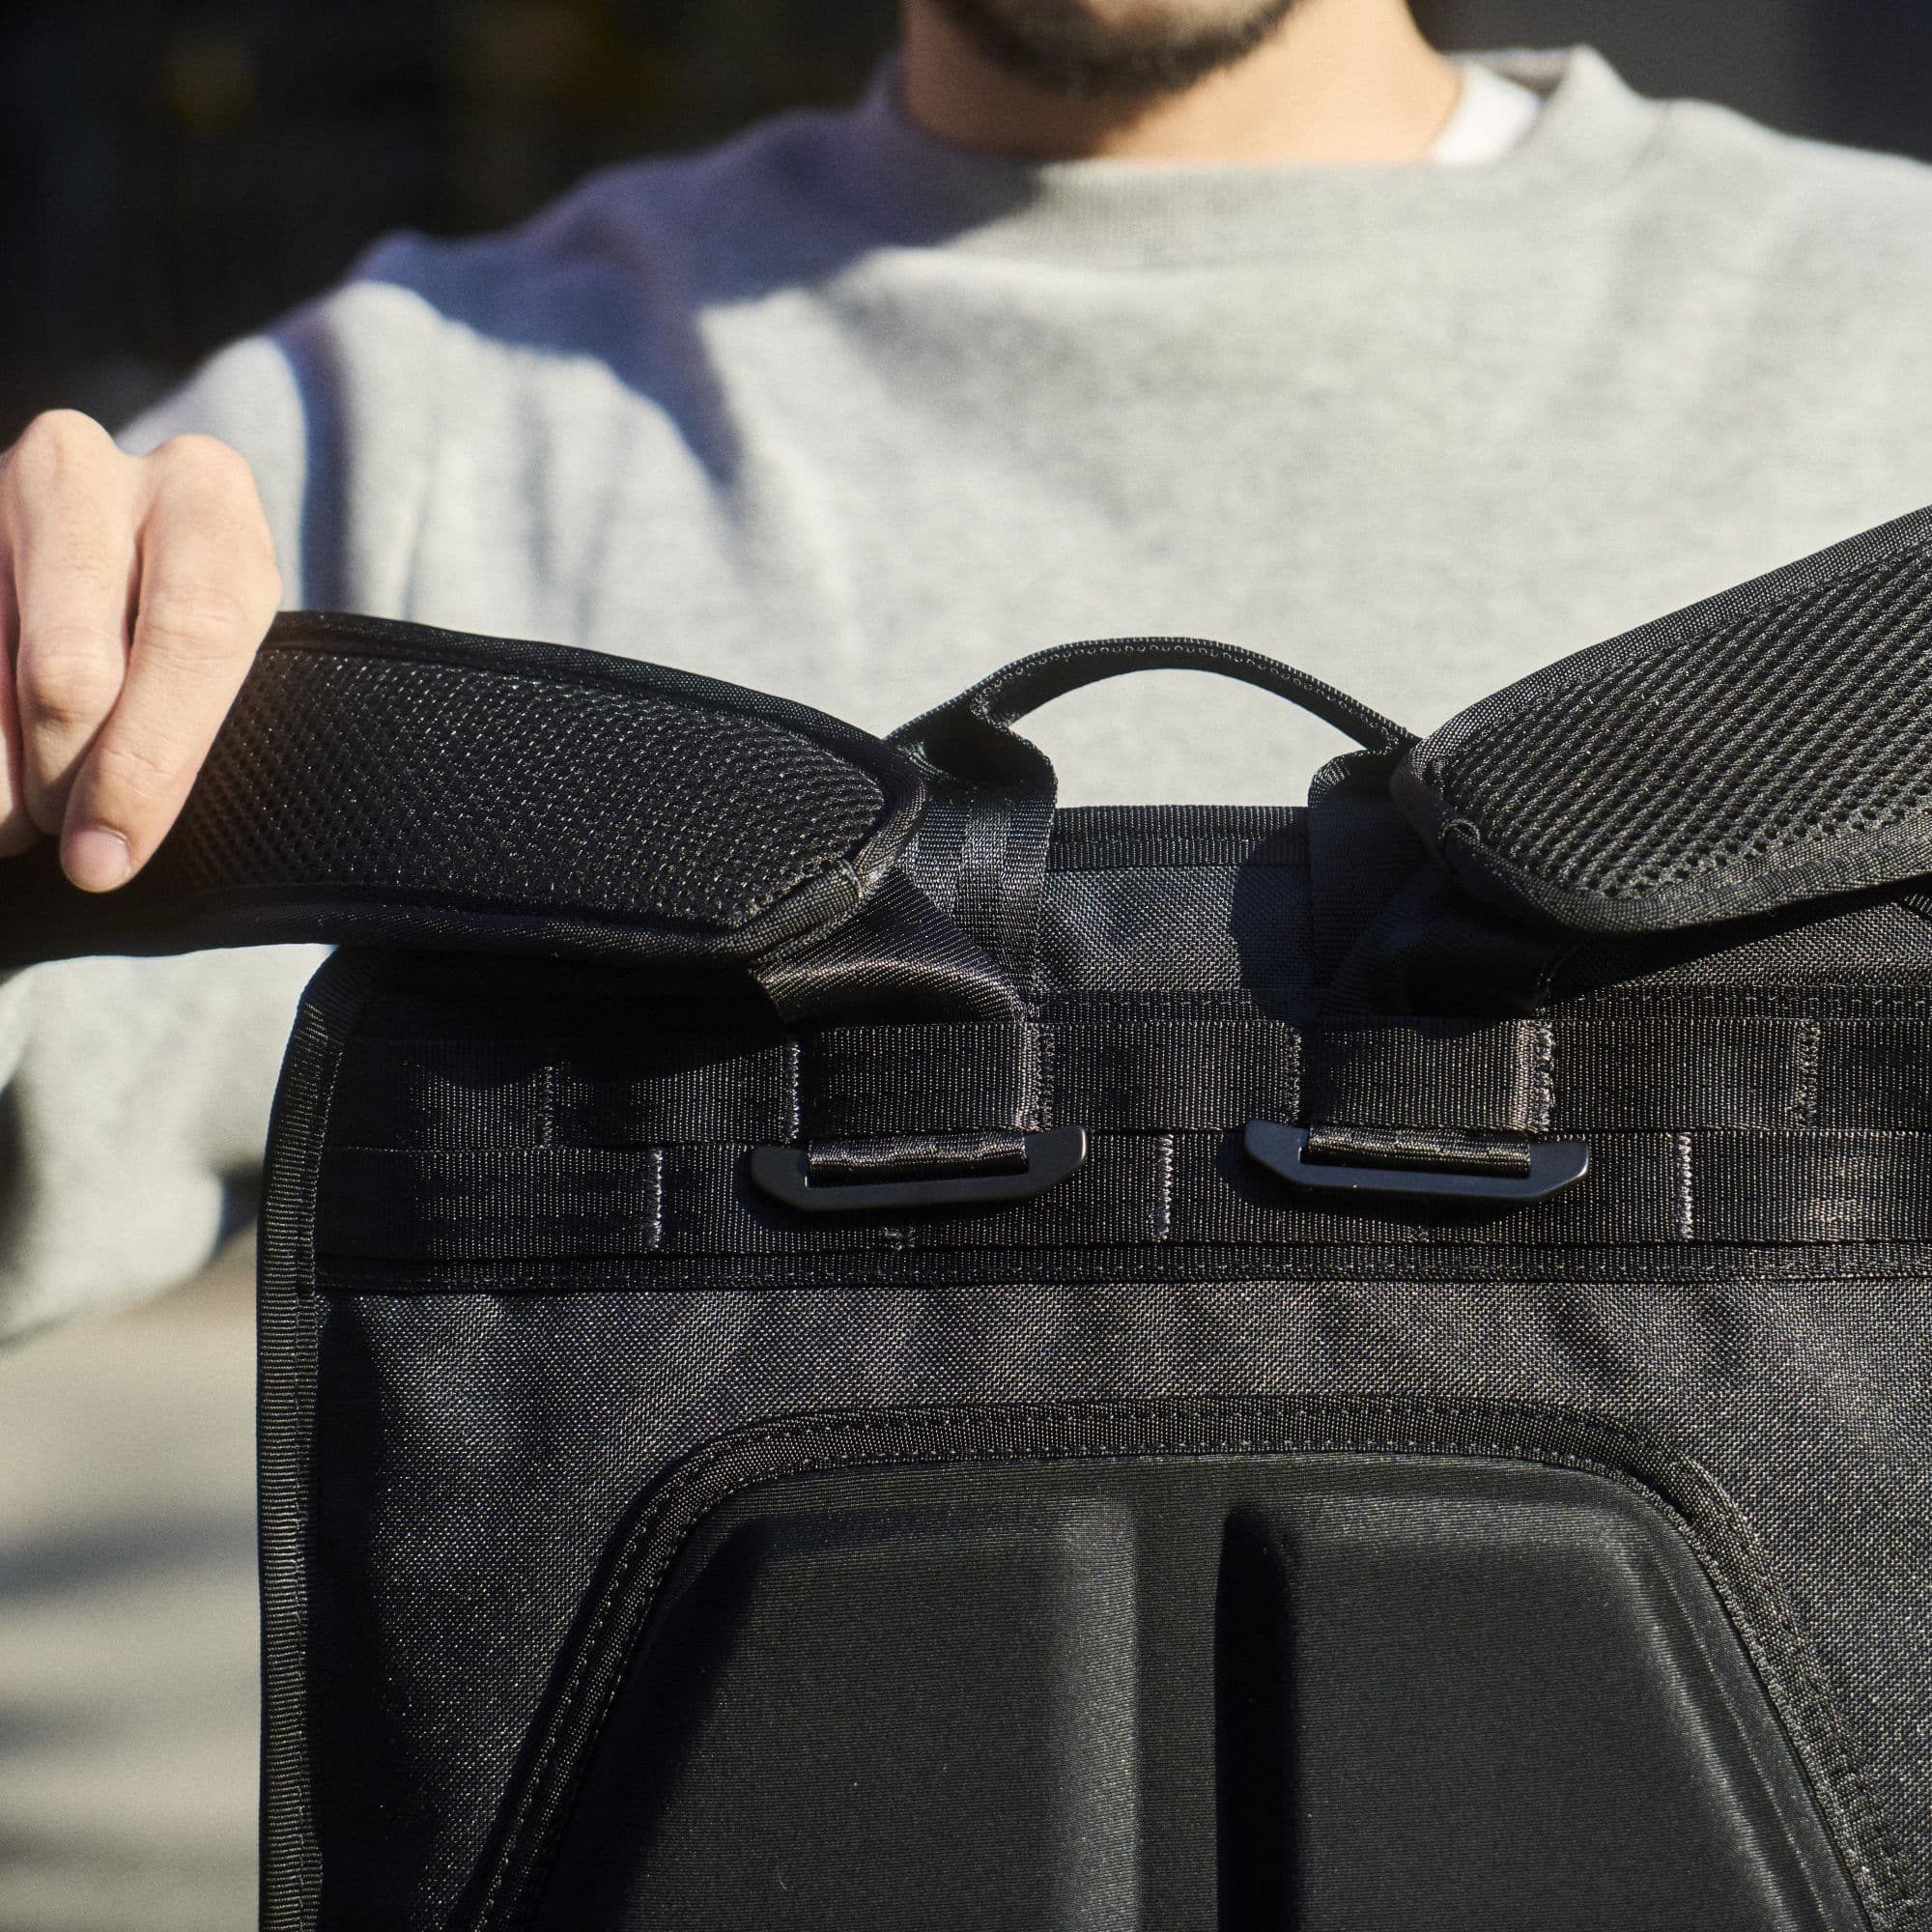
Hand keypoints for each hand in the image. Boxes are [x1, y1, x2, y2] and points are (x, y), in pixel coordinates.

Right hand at [0, 411, 280, 889]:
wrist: (110, 538)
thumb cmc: (182, 617)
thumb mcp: (214, 651)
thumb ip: (181, 724)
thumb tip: (102, 853)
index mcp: (205, 496)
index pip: (190, 636)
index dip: (145, 763)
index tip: (108, 855)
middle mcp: (93, 472)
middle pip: (71, 667)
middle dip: (63, 775)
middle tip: (67, 829)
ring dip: (2, 771)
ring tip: (21, 814)